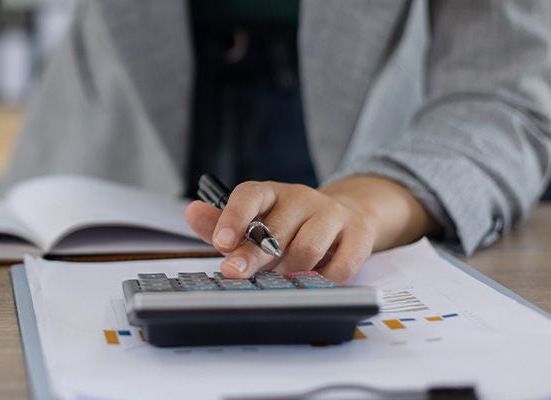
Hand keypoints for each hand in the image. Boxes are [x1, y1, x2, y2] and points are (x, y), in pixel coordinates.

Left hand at [184, 176, 437, 283]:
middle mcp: (300, 197)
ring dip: (288, 273)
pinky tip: (312, 283)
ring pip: (306, 250)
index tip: (221, 242)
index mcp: (269, 193)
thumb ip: (219, 224)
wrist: (341, 217)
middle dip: (253, 257)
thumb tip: (191, 213)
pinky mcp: (358, 233)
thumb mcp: (250, 223)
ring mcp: (331, 213)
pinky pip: (340, 266)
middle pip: (275, 231)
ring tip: (280, 280)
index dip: (234, 217)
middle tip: (236, 274)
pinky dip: (323, 282)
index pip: (249, 196)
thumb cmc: (284, 226)